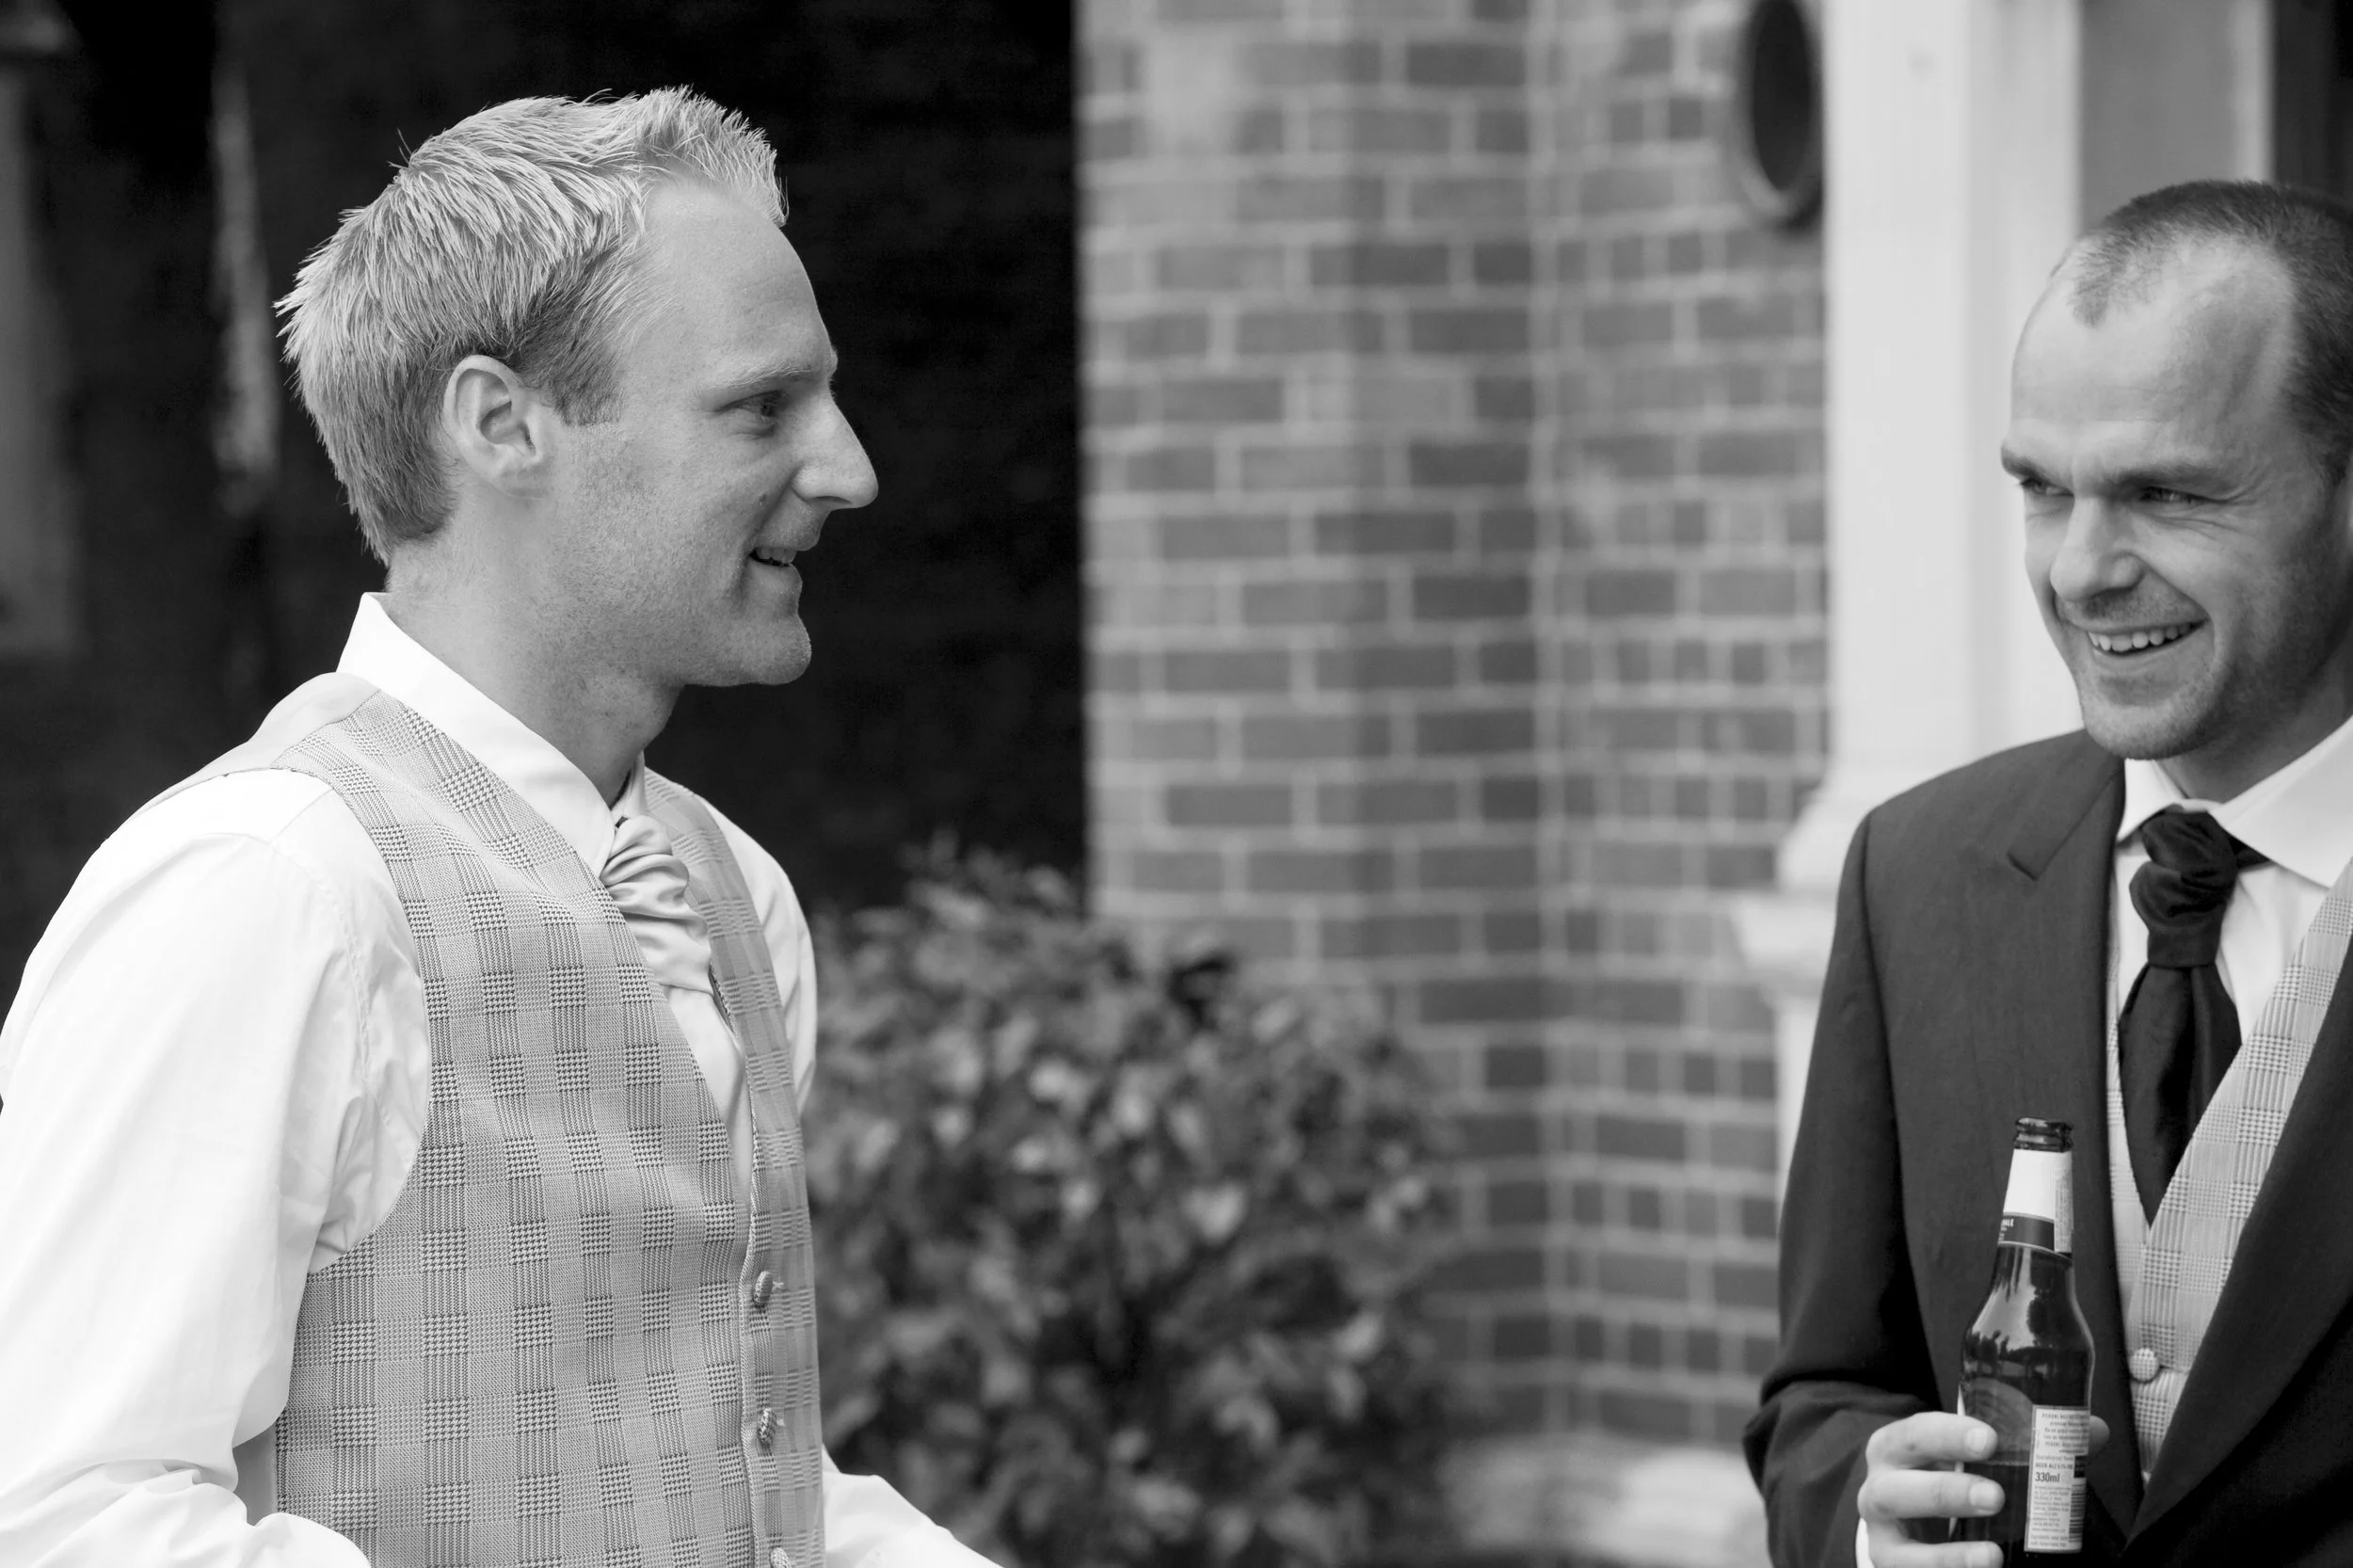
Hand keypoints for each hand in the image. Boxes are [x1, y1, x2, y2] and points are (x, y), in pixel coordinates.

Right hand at [1857, 1411, 2109, 1565]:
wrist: (1910, 1519)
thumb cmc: (1949, 1475)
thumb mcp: (1976, 1456)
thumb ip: (2030, 1444)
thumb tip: (2093, 1432)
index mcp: (1897, 1448)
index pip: (1915, 1433)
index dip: (1948, 1435)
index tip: (1991, 1439)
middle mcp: (1880, 1489)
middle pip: (1896, 1489)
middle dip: (1945, 1492)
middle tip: (1996, 1496)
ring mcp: (1884, 1537)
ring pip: (1898, 1547)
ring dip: (1946, 1553)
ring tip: (1993, 1554)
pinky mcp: (1894, 1567)